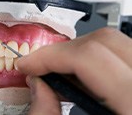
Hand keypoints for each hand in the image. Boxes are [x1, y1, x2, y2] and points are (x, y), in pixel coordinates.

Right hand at [16, 27, 131, 114]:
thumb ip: (48, 114)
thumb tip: (37, 86)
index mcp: (131, 104)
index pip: (89, 58)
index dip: (50, 57)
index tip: (28, 63)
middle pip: (104, 43)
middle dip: (62, 51)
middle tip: (40, 66)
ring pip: (112, 44)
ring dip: (76, 54)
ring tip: (55, 72)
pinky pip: (119, 55)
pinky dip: (92, 61)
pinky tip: (77, 78)